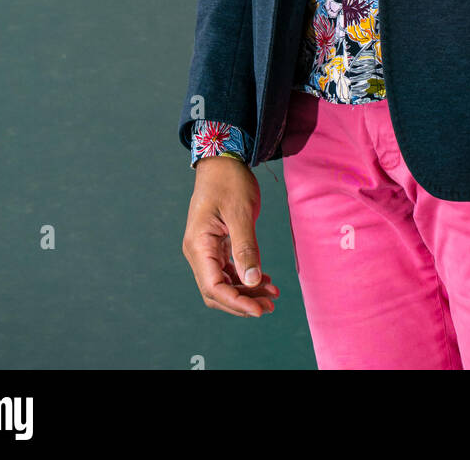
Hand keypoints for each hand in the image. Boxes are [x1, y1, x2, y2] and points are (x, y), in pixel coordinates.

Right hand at [182, 157, 280, 317]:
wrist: (222, 159)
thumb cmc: (229, 181)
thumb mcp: (240, 213)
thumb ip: (245, 248)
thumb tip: (253, 281)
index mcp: (198, 245)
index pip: (213, 287)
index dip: (236, 302)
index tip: (259, 310)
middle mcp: (197, 251)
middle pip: (217, 291)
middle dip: (242, 302)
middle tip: (270, 305)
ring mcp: (205, 249)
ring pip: (223, 282)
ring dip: (246, 291)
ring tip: (272, 295)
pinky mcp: (215, 244)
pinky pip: (227, 270)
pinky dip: (244, 278)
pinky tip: (264, 280)